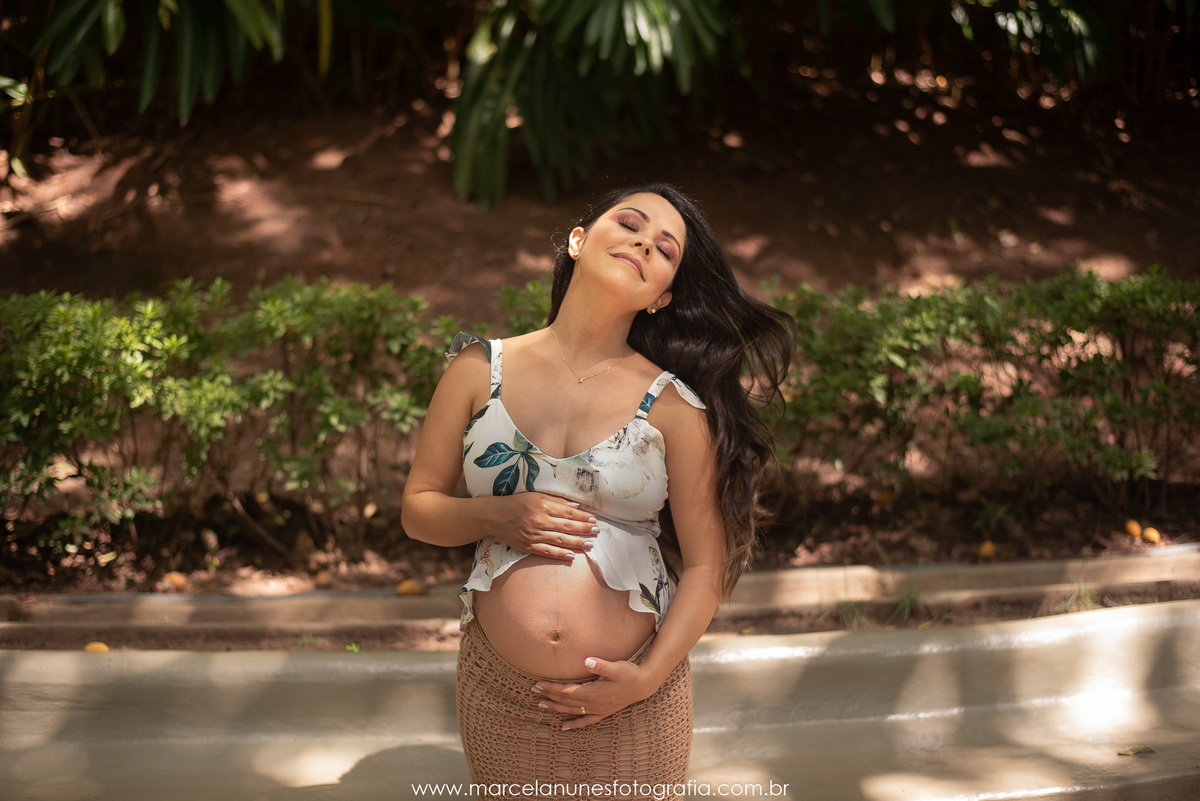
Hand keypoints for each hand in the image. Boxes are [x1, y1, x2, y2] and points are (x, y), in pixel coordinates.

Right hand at [485, 492, 598, 561]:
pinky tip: (572, 556)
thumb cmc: (517, 503)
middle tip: (596, 531)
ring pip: (560, 540)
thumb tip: (576, 506)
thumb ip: (556, 501)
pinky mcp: (528, 546)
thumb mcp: (536, 495)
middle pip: (567, 527)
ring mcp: (534, 535)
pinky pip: (547, 552)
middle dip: (584, 529)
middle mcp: (539, 520)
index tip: (593, 519)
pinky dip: (559, 555)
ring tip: (590, 544)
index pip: (568, 512)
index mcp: (542, 505)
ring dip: (577, 543)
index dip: (582, 516)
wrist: (495, 516)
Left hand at [532, 657, 655, 729]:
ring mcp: (598, 709)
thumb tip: (587, 661)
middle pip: (566, 701)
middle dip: (549, 696)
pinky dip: (575, 724)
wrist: (644, 685)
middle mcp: (593, 703)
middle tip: (533, 691)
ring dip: (556, 708)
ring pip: (573, 711)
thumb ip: (602, 665)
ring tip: (541, 705)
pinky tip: (565, 727)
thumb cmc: (629, 673)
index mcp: (593, 692)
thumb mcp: (617, 667)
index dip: (552, 688)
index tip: (538, 684)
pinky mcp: (604, 712)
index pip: (566, 691)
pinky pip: (586, 721)